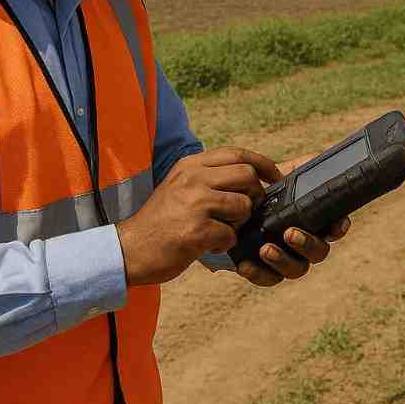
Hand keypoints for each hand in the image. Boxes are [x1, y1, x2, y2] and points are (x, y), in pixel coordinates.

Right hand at [116, 148, 281, 285]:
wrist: (128, 249)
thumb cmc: (160, 222)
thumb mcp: (179, 186)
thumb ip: (209, 178)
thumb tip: (250, 176)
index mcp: (190, 166)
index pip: (237, 153)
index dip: (263, 164)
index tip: (275, 177)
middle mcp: (193, 179)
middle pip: (247, 176)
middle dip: (254, 196)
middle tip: (244, 212)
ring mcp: (194, 203)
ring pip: (244, 205)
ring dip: (239, 223)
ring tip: (219, 230)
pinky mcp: (196, 231)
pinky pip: (231, 235)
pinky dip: (225, 244)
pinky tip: (207, 245)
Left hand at [235, 152, 352, 287]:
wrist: (236, 207)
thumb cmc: (267, 192)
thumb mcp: (283, 177)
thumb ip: (301, 167)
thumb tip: (317, 157)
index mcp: (315, 221)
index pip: (335, 227)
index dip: (339, 228)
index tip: (336, 224)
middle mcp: (306, 243)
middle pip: (319, 252)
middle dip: (307, 244)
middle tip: (289, 233)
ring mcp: (288, 258)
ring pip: (296, 269)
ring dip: (283, 261)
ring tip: (266, 248)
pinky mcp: (265, 269)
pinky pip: (267, 279)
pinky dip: (258, 274)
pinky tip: (245, 264)